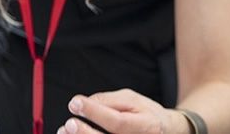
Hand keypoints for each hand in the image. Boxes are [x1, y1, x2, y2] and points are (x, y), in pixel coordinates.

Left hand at [58, 89, 176, 133]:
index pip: (117, 122)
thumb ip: (108, 100)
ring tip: (65, 131)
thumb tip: (83, 104)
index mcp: (146, 125)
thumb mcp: (132, 99)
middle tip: (70, 123)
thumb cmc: (145, 114)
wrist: (164, 132)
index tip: (75, 102)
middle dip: (85, 133)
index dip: (95, 113)